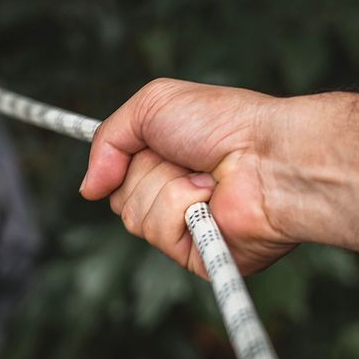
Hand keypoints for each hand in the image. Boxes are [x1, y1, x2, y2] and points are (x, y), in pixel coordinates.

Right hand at [79, 78, 296, 276]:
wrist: (270, 154)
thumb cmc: (225, 123)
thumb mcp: (151, 104)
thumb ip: (107, 138)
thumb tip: (88, 188)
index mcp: (166, 161)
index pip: (116, 173)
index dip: (105, 171)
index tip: (99, 176)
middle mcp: (174, 194)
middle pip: (118, 196)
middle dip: (143, 170)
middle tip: (180, 156)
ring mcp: (185, 227)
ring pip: (133, 216)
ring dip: (165, 187)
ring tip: (204, 177)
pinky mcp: (196, 254)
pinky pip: (158, 233)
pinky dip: (179, 208)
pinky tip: (210, 199)